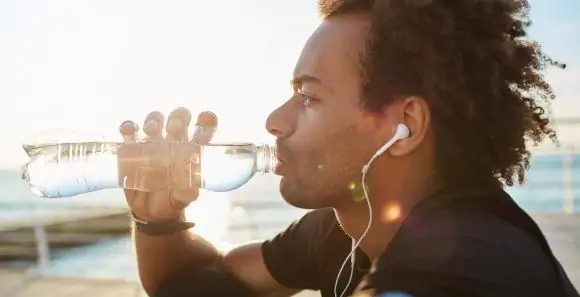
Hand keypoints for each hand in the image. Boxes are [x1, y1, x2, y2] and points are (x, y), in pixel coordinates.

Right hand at [118, 107, 217, 221]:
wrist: (149, 211)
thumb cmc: (170, 201)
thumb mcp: (180, 199)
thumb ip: (186, 193)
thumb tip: (192, 189)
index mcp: (190, 151)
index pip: (203, 129)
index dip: (206, 120)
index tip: (203, 119)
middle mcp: (173, 142)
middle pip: (178, 118)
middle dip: (178, 118)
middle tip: (174, 128)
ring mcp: (153, 143)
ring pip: (155, 119)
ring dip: (154, 120)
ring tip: (152, 130)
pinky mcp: (132, 149)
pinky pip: (130, 131)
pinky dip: (129, 127)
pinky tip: (130, 132)